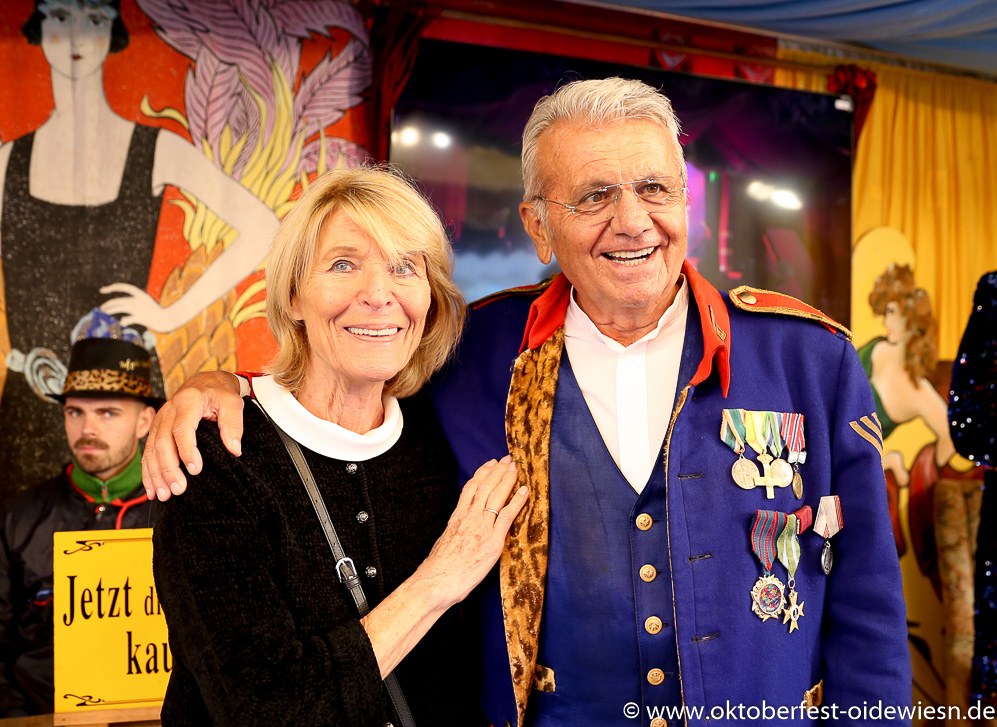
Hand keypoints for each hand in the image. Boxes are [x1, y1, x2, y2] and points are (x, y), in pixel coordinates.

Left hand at [100, 283, 180, 332]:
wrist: (169, 319)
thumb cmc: (157, 313)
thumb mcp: (146, 304)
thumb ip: (135, 304)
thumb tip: (120, 309)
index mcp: (141, 294)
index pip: (123, 287)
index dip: (112, 287)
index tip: (102, 290)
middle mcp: (138, 300)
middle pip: (118, 300)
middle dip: (108, 304)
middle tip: (102, 309)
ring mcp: (139, 309)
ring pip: (119, 307)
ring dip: (110, 310)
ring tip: (105, 314)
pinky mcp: (141, 318)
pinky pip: (127, 319)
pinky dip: (124, 321)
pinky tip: (122, 322)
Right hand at [142, 371, 244, 500]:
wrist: (204, 383)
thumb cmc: (220, 394)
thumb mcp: (232, 403)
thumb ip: (233, 424)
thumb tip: (234, 450)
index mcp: (188, 401)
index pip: (183, 428)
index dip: (187, 450)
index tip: (195, 470)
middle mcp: (169, 410)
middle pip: (162, 442)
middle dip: (168, 468)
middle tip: (178, 489)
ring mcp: (159, 420)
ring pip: (151, 450)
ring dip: (156, 474)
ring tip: (164, 495)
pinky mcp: (156, 429)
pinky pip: (147, 452)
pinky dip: (148, 472)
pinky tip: (152, 489)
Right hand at [419, 456, 527, 606]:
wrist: (435, 582)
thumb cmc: (438, 569)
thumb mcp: (444, 543)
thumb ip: (455, 532)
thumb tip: (460, 531)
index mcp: (456, 518)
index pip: (470, 488)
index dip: (481, 473)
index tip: (490, 463)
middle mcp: (469, 518)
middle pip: (485, 487)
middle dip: (497, 471)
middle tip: (507, 459)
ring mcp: (481, 528)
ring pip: (496, 496)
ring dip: (508, 479)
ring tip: (516, 467)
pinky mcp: (492, 541)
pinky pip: (508, 516)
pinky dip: (518, 501)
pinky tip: (525, 491)